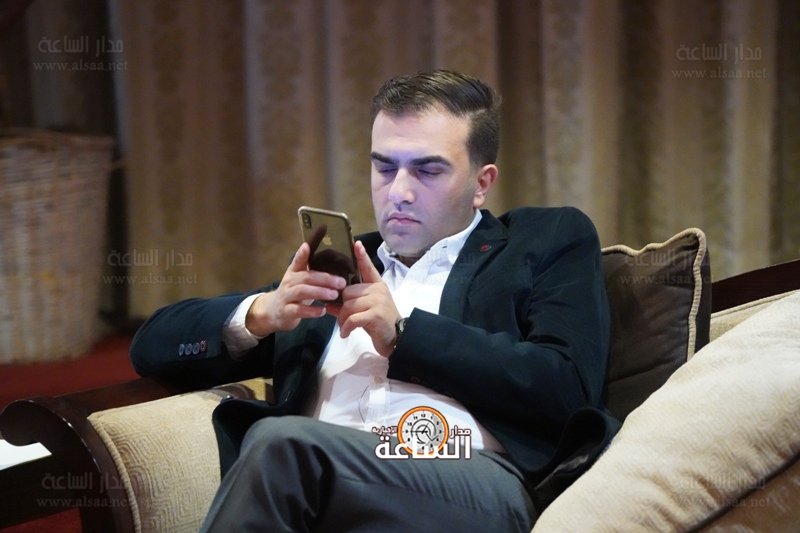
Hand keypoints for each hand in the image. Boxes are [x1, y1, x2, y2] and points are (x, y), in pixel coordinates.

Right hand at [245, 242, 345, 336]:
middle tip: (341, 283)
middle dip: (325, 279)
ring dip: (319, 292)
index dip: (302, 253)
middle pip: (305, 277)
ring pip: (301, 291)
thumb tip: (338, 268)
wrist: (274, 312)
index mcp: (293, 272)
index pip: (297, 260)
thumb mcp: (301, 281)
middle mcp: (288, 282)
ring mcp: (285, 296)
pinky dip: (312, 311)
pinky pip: (299, 310)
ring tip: (334, 294)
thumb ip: (314, 274)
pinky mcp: (286, 311)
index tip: (307, 246)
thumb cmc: (294, 294)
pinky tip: (323, 311)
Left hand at [326, 241, 400, 356]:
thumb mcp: (363, 312)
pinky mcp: (376, 314)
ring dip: (342, 319)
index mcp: (377, 286)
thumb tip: (327, 304)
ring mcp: (378, 301)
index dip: (362, 256)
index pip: (368, 268)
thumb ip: (347, 306)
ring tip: (344, 328)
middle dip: (341, 307)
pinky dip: (346, 327)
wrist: (396, 338)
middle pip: (348, 292)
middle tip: (342, 320)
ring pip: (348, 305)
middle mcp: (378, 290)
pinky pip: (353, 318)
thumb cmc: (379, 324)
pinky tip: (346, 333)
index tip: (356, 243)